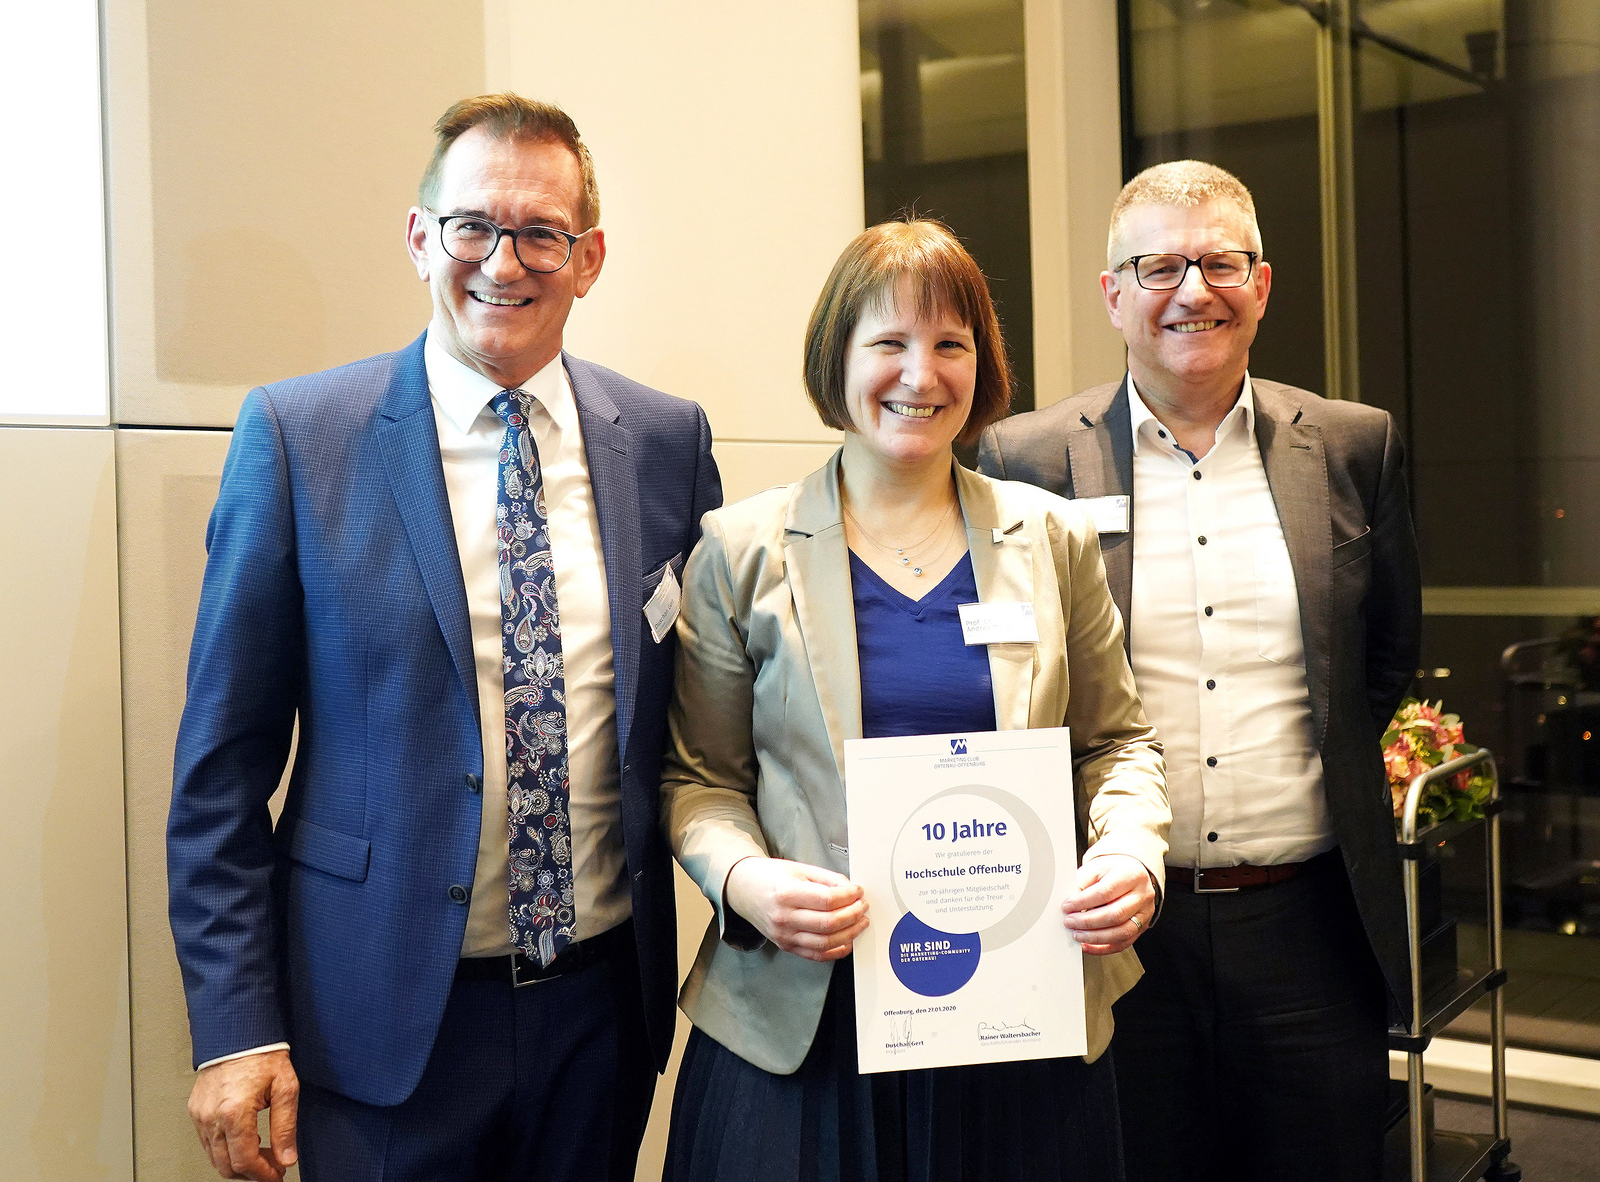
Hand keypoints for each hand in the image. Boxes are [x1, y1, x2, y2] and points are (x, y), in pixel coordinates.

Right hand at [188, 1049, 298, 1181]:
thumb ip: (285, 1127)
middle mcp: (212, 1117)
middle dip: (251, 1173)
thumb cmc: (262, 1055)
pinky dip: (225, 1150)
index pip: (245, 1160)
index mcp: (234, 1112)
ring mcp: (200, 1115)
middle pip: (226, 1165)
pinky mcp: (196, 1111)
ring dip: (238, 1163)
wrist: (238, 1033)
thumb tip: (287, 1157)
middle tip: (272, 1167)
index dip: (263, 1174)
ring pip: (214, 1157)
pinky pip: (207, 1143)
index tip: (276, 1176)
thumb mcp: (286, 1088)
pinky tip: (244, 1142)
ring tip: (262, 1154)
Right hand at [724, 857, 869, 960]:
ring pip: (825, 943)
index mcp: (787, 893)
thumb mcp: (799, 869)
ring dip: (849, 933)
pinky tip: (847, 940)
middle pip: (829, 923)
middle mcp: (784, 917)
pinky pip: (816, 955)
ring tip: (860, 922)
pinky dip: (836, 951)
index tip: (858, 891)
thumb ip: (827, 879)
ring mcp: (784, 935)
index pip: (827, 900)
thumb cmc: (770, 877)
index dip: (849, 896)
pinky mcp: (786, 946)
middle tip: (863, 906)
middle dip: (853, 914)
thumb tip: (851, 890)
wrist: (743, 889)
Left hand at [1061, 854, 1155, 956]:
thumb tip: (1070, 901)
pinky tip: (1088, 946)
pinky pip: (1123, 943)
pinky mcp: (1142, 928)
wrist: (1133, 873)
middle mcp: (1142, 895)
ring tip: (1077, 935)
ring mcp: (1144, 913)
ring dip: (1095, 937)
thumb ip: (1084, 881)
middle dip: (1088, 921)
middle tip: (1070, 922)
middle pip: (1115, 914)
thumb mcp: (1098, 866)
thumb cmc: (1114, 870)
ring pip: (1121, 932)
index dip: (1084, 902)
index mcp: (1131, 875)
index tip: (1067, 906)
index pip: (1106, 892)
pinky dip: (1103, 948)